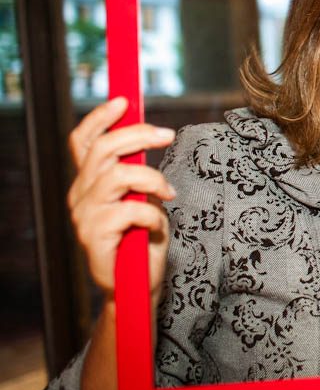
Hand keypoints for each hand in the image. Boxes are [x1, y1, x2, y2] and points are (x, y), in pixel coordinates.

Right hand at [67, 97, 176, 299]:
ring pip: (117, 176)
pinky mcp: (94, 239)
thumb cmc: (143, 241)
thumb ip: (139, 174)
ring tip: (168, 192)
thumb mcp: (143, 199)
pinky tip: (157, 225)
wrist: (136, 287)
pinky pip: (128, 211)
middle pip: (102, 150)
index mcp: (90, 183)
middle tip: (168, 134)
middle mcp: (81, 196)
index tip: (125, 101)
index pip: (84, 142)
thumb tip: (151, 137)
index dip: (101, 118)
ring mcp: (85, 217)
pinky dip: (151, 214)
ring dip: (151, 178)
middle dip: (138, 135)